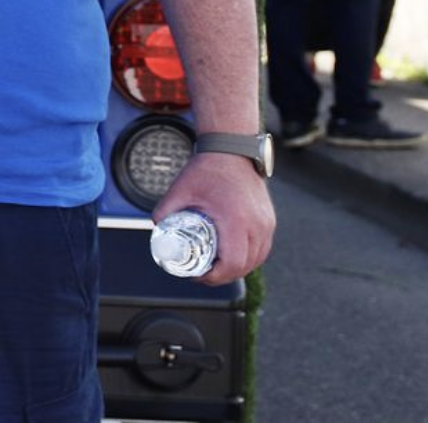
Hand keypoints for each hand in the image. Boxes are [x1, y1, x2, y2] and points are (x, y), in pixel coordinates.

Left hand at [155, 153, 273, 284]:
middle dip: (224, 276)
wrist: (232, 150)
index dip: (216, 276)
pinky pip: (262, 248)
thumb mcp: (180, 190)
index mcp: (235, 220)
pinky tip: (234, 258)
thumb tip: (157, 230)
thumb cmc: (207, 169)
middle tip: (203, 274)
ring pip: (257, 259)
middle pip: (244, 265)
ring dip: (238, 268)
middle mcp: (256, 225)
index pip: (232, 263)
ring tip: (216, 268)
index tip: (200, 276)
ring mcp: (266, 223)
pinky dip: (249, 257)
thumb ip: (164, 211)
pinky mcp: (269, 220)